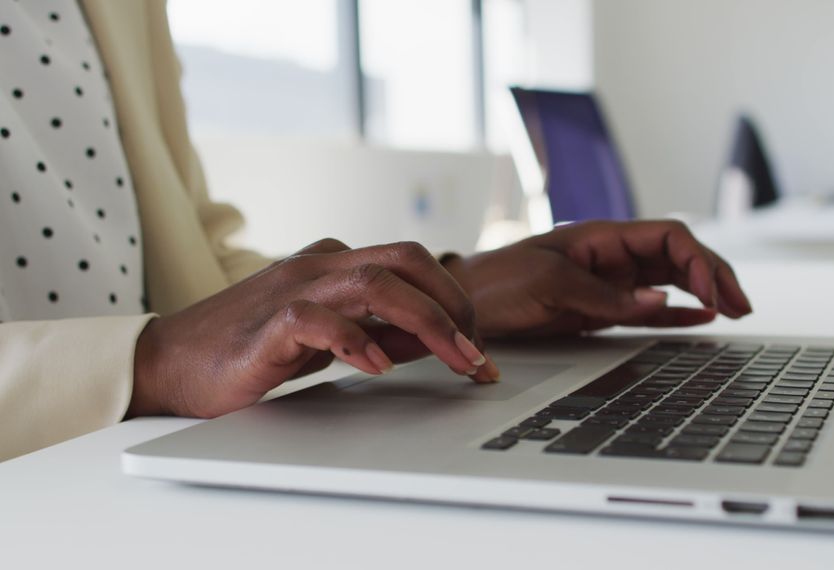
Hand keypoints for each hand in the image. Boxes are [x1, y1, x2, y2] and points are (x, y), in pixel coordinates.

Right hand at [129, 239, 496, 418]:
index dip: (455, 299)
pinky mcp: (267, 324)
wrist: (170, 364)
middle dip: (453, 304)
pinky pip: (317, 319)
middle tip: (476, 352)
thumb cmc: (249, 349)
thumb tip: (434, 338)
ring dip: (426, 321)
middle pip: (405, 260)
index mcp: (335, 264)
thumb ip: (378, 329)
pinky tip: (378, 366)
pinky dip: (355, 340)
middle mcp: (319, 266)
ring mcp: (292, 288)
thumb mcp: (330, 338)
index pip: (412, 263)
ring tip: (453, 357)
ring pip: (375, 282)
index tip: (477, 344)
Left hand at [443, 220, 751, 336]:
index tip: (716, 292)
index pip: (669, 236)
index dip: (701, 260)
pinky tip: (701, 320)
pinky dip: (677, 312)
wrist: (464, 304)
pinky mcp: (600, 308)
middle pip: (679, 256)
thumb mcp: (549, 284)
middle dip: (715, 275)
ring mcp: (609, 281)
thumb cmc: (497, 282)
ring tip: (734, 311)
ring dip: (704, 293)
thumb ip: (605, 294)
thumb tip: (659, 299)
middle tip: (741, 305)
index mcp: (602, 237)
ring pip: (671, 280)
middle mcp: (611, 255)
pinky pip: (648, 307)